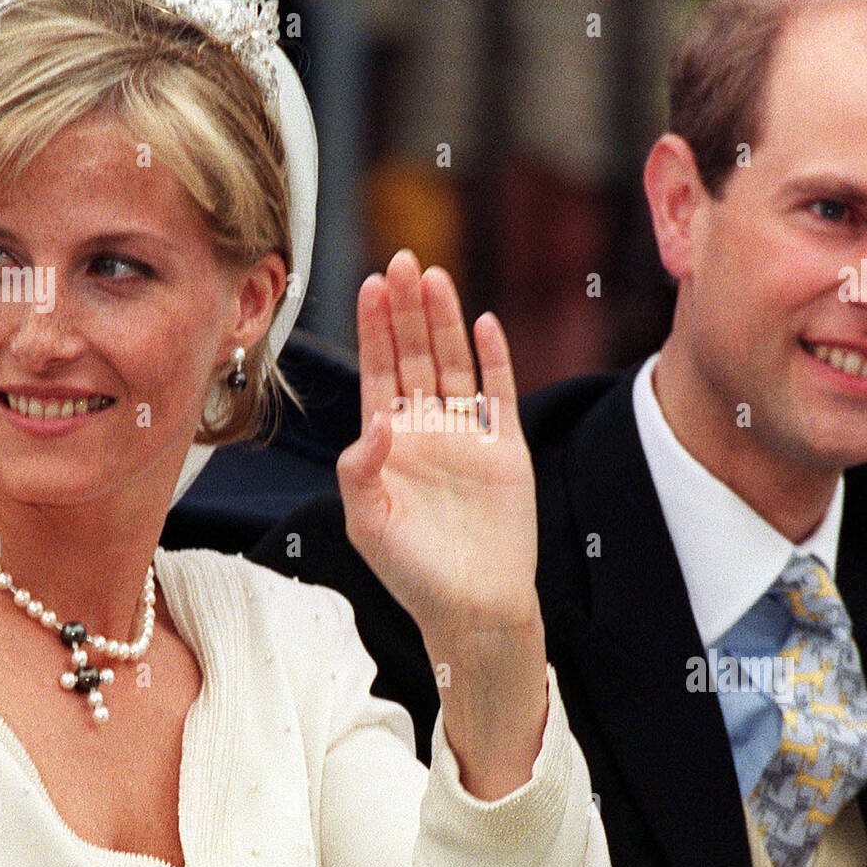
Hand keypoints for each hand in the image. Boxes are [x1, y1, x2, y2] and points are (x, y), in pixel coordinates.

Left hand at [337, 251, 546, 796]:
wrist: (474, 607)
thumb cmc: (412, 572)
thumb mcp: (367, 523)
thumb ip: (361, 469)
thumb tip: (376, 419)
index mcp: (387, 443)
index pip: (378, 372)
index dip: (375, 329)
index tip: (371, 285)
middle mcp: (425, 430)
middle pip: (415, 356)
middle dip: (408, 310)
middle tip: (403, 260)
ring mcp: (466, 436)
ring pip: (454, 365)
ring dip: (445, 322)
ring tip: (436, 277)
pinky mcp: (505, 448)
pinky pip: (500, 393)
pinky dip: (494, 359)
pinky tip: (485, 325)